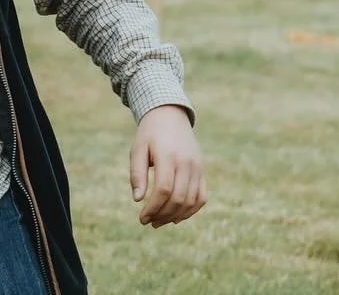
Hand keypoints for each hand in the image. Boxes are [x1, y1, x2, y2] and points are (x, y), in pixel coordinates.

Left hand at [130, 104, 206, 227]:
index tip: (142, 218)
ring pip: (191, 201)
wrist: (170, 116)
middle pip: (178, 198)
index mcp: (168, 156)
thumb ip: (137, 173)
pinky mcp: (202, 171)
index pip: (164, 189)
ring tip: (159, 221)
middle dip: (162, 215)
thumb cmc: (149, 134)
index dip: (153, 208)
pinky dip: (191, 210)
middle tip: (149, 222)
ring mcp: (197, 168)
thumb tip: (137, 200)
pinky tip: (176, 217)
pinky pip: (202, 197)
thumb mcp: (138, 149)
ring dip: (175, 216)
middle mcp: (186, 163)